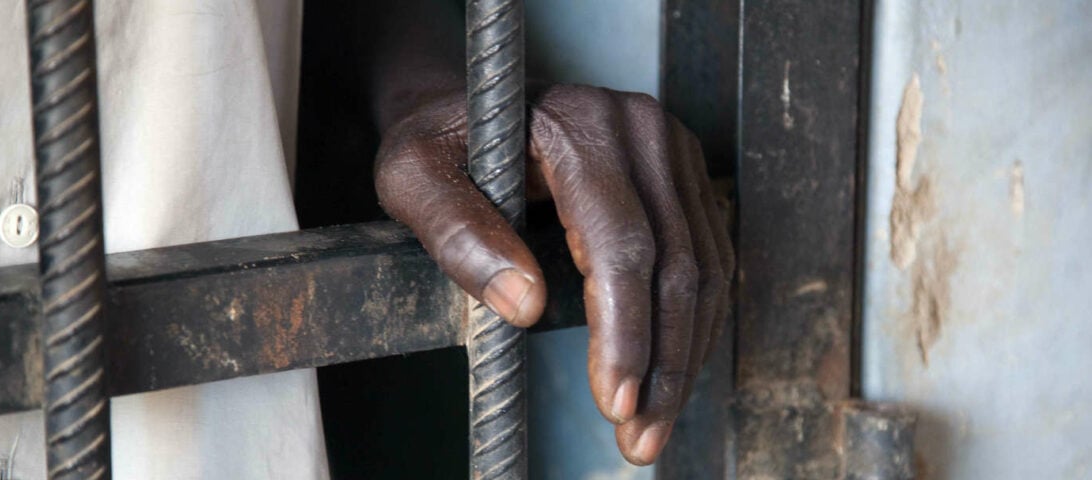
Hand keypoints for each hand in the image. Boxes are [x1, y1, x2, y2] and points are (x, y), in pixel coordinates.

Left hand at [374, 84, 733, 464]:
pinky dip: (692, 326)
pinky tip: (669, 373)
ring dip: (684, 357)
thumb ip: (458, 232)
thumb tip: (523, 304)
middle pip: (676, 263)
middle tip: (639, 436)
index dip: (622, 329)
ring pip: (704, 269)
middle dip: (662, 363)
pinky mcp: (685, 178)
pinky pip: (709, 260)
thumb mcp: (414, 175)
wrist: (482, 106)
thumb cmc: (443, 142)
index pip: (620, 241)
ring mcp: (673, 152)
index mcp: (579, 123)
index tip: (612, 399)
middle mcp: (642, 129)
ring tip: (652, 423)